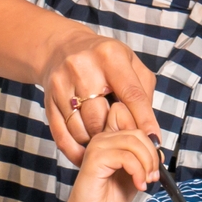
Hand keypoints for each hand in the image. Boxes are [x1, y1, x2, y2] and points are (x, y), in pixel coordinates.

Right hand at [40, 27, 159, 164]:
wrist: (61, 48)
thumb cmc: (103, 59)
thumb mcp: (129, 63)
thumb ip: (143, 91)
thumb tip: (149, 128)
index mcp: (109, 56)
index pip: (131, 94)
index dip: (144, 120)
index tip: (153, 140)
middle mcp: (83, 67)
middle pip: (101, 116)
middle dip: (114, 133)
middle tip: (123, 141)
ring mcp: (62, 83)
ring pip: (80, 128)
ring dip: (94, 142)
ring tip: (104, 142)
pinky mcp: (47, 98)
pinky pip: (61, 134)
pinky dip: (75, 149)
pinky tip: (86, 153)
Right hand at [59, 129, 161, 201]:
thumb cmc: (109, 198)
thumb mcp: (135, 173)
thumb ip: (144, 159)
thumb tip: (160, 151)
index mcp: (111, 139)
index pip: (133, 121)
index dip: (150, 139)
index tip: (156, 161)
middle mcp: (102, 139)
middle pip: (138, 132)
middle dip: (152, 155)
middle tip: (153, 175)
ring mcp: (97, 147)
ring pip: (133, 142)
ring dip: (147, 164)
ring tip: (146, 181)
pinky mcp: (95, 159)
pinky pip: (126, 157)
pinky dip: (138, 172)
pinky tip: (138, 185)